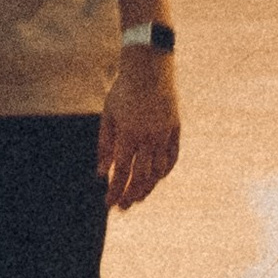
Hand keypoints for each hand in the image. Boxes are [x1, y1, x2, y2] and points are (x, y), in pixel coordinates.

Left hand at [97, 51, 180, 209]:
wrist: (150, 69)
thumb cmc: (123, 92)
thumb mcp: (108, 116)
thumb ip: (105, 145)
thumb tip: (101, 173)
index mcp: (129, 134)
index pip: (122, 171)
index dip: (116, 190)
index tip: (109, 204)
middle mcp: (148, 138)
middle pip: (141, 176)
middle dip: (131, 194)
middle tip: (123, 208)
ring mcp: (164, 135)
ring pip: (158, 170)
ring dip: (148, 187)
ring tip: (138, 197)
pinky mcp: (175, 130)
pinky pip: (172, 158)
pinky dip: (164, 171)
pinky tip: (156, 179)